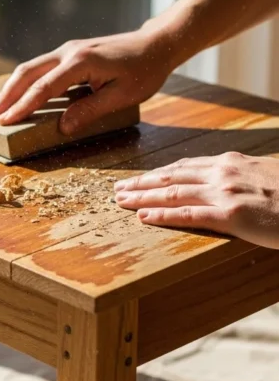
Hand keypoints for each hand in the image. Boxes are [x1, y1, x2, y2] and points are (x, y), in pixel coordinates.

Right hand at [0, 31, 173, 133]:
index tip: (5, 122)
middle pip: (27, 73)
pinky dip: (25, 82)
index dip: (23, 106)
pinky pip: (40, 68)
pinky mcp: (70, 54)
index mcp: (80, 62)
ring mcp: (67, 50)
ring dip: (11, 88)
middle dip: (6, 95)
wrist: (156, 44)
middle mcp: (68, 52)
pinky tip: (17, 96)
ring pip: (30, 68)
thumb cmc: (144, 71)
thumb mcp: (122, 96)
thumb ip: (91, 111)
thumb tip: (62, 127)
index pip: (43, 87)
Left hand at [114, 152, 278, 249]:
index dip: (158, 174)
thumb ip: (242, 178)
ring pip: (173, 194)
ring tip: (120, 201)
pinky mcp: (231, 215)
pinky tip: (143, 217)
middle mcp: (223, 173)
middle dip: (142, 183)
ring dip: (142, 197)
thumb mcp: (265, 177)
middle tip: (117, 188)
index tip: (139, 179)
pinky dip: (162, 216)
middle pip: (172, 178)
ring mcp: (226, 193)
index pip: (185, 167)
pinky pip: (188, 215)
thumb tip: (229, 184)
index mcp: (231, 163)